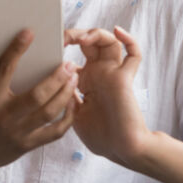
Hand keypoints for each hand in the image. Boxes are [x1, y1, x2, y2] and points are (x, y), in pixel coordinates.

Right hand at [0, 30, 78, 173]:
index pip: (4, 69)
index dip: (16, 49)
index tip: (29, 33)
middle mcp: (3, 117)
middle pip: (36, 95)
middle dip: (56, 77)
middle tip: (68, 63)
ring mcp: (17, 133)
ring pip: (48, 113)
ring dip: (65, 94)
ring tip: (74, 78)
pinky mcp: (26, 146)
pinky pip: (53, 133)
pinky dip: (67, 118)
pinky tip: (72, 103)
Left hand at [64, 26, 150, 166]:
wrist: (121, 150)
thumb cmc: (101, 137)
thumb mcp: (74, 114)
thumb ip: (66, 97)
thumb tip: (52, 81)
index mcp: (86, 82)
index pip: (74, 57)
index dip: (63, 49)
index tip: (49, 45)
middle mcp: (100, 75)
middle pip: (91, 45)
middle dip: (77, 35)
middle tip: (64, 37)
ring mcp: (113, 74)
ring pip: (110, 43)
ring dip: (97, 34)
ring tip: (82, 38)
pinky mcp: (125, 78)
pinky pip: (134, 55)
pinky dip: (130, 40)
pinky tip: (119, 32)